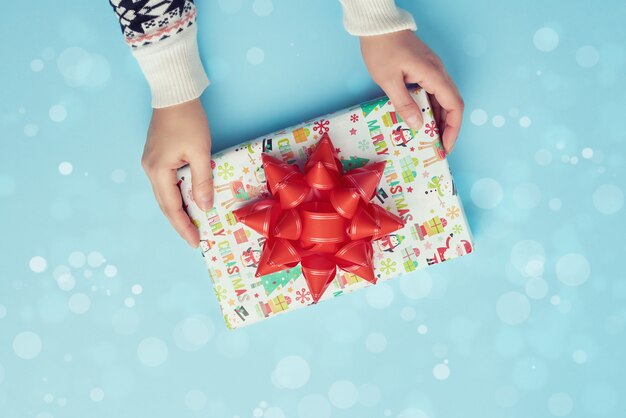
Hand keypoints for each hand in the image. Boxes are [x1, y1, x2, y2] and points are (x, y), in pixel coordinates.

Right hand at [141, 98, 212, 247]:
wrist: (174, 94)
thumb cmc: (188, 120)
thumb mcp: (200, 152)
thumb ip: (202, 181)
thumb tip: (204, 207)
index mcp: (158, 171)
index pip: (172, 207)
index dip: (184, 226)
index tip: (196, 241)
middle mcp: (150, 170)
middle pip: (165, 204)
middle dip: (180, 223)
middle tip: (195, 238)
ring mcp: (151, 163)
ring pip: (165, 195)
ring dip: (178, 210)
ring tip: (193, 224)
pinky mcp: (156, 157)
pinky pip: (166, 184)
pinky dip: (177, 196)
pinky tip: (189, 201)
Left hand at [360, 30, 463, 152]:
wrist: (378, 25)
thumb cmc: (381, 49)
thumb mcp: (388, 80)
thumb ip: (404, 104)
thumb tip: (417, 126)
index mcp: (434, 75)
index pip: (454, 105)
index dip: (453, 128)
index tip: (445, 146)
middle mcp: (438, 73)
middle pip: (451, 104)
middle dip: (447, 128)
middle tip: (436, 148)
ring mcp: (432, 70)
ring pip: (442, 99)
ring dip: (438, 120)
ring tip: (428, 139)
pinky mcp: (424, 70)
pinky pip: (433, 93)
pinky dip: (430, 109)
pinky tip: (420, 120)